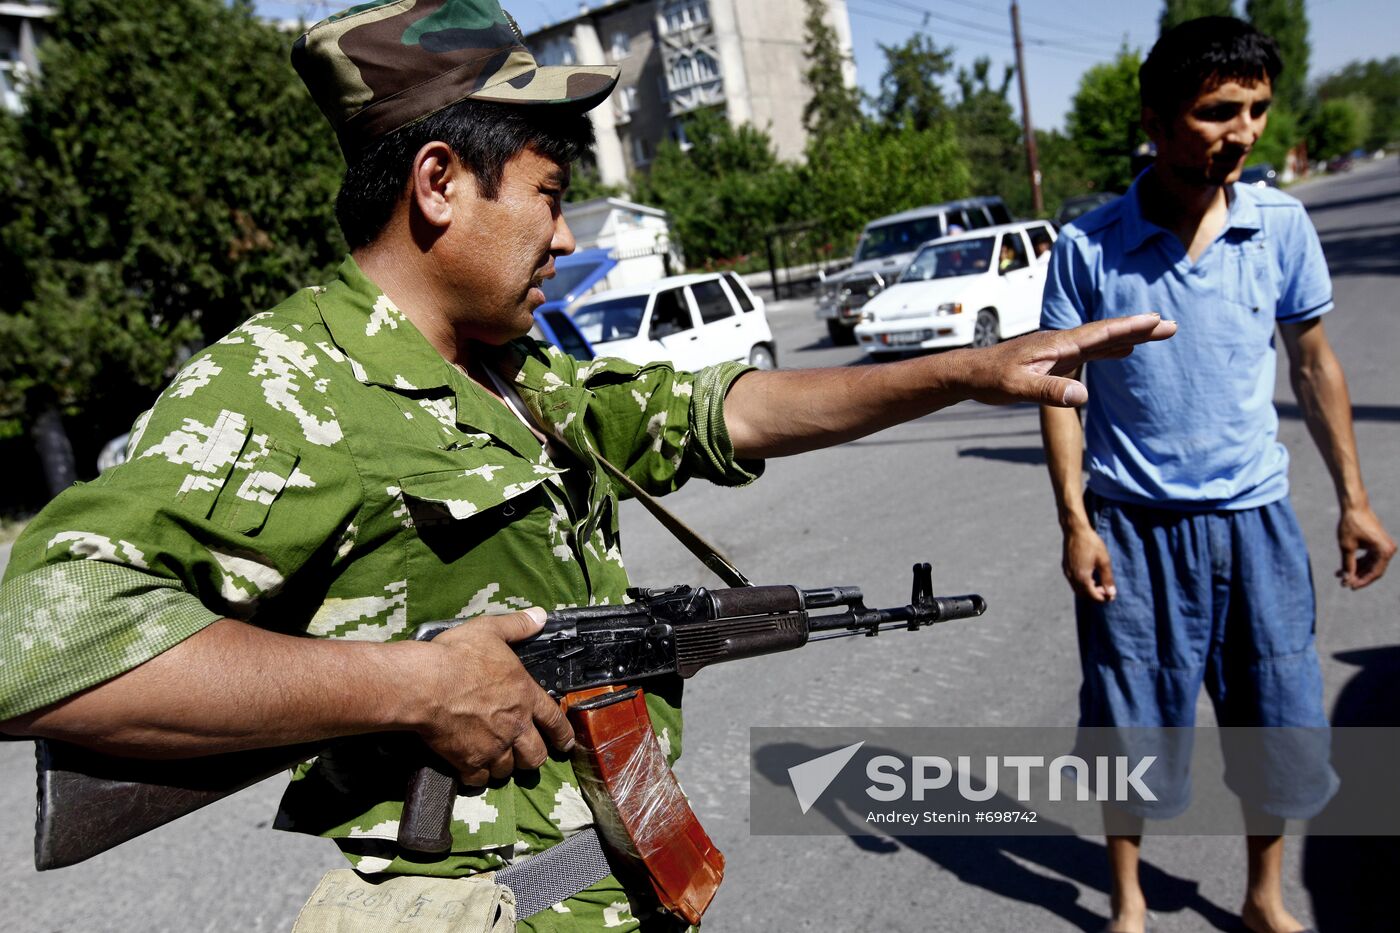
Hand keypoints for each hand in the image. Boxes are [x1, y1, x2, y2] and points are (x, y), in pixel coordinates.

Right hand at [416, 607, 573, 784]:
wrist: (425, 685)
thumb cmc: (456, 657)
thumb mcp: (490, 631)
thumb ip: (517, 626)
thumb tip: (539, 616)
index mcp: (525, 696)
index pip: (555, 721)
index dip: (563, 735)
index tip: (566, 744)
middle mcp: (514, 726)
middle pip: (535, 755)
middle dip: (533, 757)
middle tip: (527, 754)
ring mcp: (492, 747)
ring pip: (508, 770)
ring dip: (504, 766)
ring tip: (497, 758)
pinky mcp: (468, 761)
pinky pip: (480, 779)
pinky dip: (477, 776)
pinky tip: (472, 767)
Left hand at [959, 314, 1176, 406]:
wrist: (968, 373)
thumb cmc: (990, 380)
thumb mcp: (1017, 388)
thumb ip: (1048, 391)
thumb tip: (1083, 396)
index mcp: (1057, 345)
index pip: (1100, 333)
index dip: (1129, 327)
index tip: (1156, 320)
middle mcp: (1061, 342)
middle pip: (1107, 332)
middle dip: (1139, 328)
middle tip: (1171, 325)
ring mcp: (1059, 349)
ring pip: (1101, 340)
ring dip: (1129, 336)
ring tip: (1157, 332)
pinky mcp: (1054, 358)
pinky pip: (1090, 350)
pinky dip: (1111, 347)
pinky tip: (1123, 350)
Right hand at [1064, 524, 1116, 602]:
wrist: (1075, 530)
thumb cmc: (1091, 543)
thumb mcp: (1104, 561)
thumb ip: (1108, 579)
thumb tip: (1112, 594)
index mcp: (1082, 577)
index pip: (1093, 596)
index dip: (1103, 598)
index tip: (1112, 595)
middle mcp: (1072, 577)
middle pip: (1084, 595)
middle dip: (1096, 595)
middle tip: (1106, 589)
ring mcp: (1067, 573)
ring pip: (1077, 589)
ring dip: (1088, 590)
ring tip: (1099, 582)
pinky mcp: (1065, 567)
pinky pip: (1073, 582)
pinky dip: (1082, 584)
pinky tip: (1090, 575)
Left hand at [1337, 506, 1395, 588]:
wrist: (1354, 506)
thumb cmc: (1350, 524)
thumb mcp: (1346, 547)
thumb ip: (1348, 565)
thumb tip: (1347, 580)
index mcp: (1384, 550)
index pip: (1374, 573)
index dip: (1361, 581)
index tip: (1349, 587)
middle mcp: (1388, 549)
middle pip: (1373, 570)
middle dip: (1357, 576)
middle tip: (1343, 583)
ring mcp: (1384, 546)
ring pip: (1370, 564)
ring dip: (1356, 570)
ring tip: (1339, 575)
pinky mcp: (1378, 543)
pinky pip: (1369, 557)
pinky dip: (1358, 562)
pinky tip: (1343, 568)